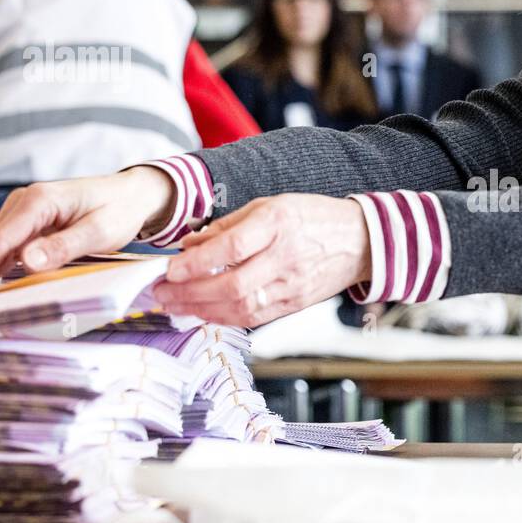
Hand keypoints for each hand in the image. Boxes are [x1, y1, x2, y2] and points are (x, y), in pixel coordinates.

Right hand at [0, 167, 175, 299]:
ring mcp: (24, 212)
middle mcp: (25, 201)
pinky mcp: (29, 223)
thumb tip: (28, 261)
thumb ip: (65, 246)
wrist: (132, 194)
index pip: (2, 237)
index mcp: (40, 200)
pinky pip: (8, 247)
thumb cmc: (119, 210)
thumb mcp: (100, 231)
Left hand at [152, 194, 371, 327]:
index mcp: (278, 223)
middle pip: (232, 285)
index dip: (197, 262)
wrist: (360, 241)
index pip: (232, 247)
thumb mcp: (270, 205)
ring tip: (174, 306)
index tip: (170, 269)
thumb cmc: (313, 218)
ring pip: (241, 307)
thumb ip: (228, 225)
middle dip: (189, 293)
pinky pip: (254, 317)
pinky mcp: (295, 304)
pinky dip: (224, 318)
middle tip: (161, 294)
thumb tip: (190, 244)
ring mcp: (292, 285)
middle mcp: (285, 256)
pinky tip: (203, 313)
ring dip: (201, 310)